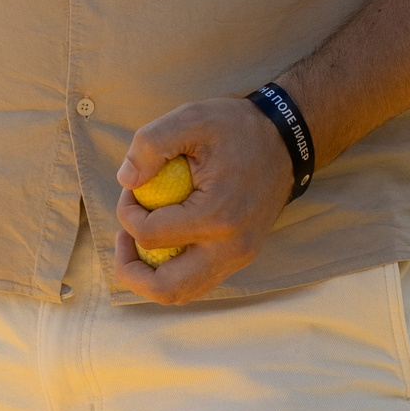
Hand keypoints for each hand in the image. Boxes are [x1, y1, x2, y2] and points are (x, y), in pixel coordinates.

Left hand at [112, 95, 292, 303]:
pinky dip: (173, 270)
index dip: (127, 213)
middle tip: (123, 238)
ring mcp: (240, 257)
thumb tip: (126, 180)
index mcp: (217, 215)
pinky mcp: (242, 256)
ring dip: (151, 276)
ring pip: (183, 292)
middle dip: (131, 270)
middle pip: (167, 288)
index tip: (132, 189)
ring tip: (138, 242)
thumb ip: (150, 143)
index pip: (151, 235)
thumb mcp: (191, 118)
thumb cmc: (236, 127)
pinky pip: (199, 281)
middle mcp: (231, 247)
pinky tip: (164, 241)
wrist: (286, 139)